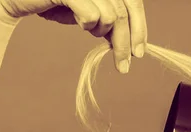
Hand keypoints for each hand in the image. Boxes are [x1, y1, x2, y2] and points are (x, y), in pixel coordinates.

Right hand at [0, 0, 147, 70]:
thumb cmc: (51, 2)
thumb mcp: (85, 12)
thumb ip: (107, 20)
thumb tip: (130, 40)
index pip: (132, 1)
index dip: (139, 27)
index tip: (138, 52)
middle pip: (125, 11)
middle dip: (127, 42)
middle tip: (125, 66)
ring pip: (112, 16)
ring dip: (102, 32)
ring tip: (88, 31)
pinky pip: (92, 15)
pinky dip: (88, 24)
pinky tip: (79, 23)